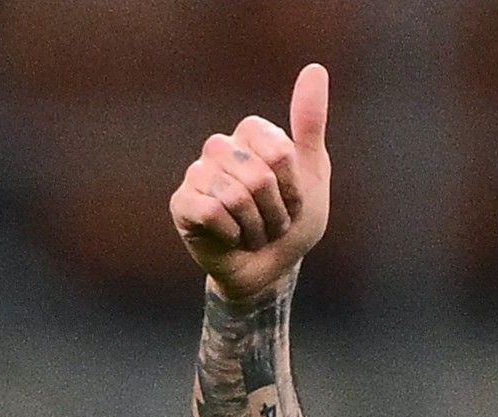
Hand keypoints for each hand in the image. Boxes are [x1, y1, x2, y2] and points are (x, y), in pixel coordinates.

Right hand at [170, 63, 330, 302]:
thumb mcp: (314, 172)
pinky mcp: (182, 204)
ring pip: (236, 195)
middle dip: (276, 210)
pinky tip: (232, 238)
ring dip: (257, 226)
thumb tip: (315, 68)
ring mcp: (197, 174)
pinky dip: (233, 234)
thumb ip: (310, 122)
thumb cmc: (293, 221)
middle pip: (259, 175)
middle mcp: (220, 148)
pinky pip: (211, 212)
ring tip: (255, 232)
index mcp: (250, 135)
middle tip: (272, 222)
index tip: (293, 200)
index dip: (293, 186)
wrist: (273, 267)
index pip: (279, 151)